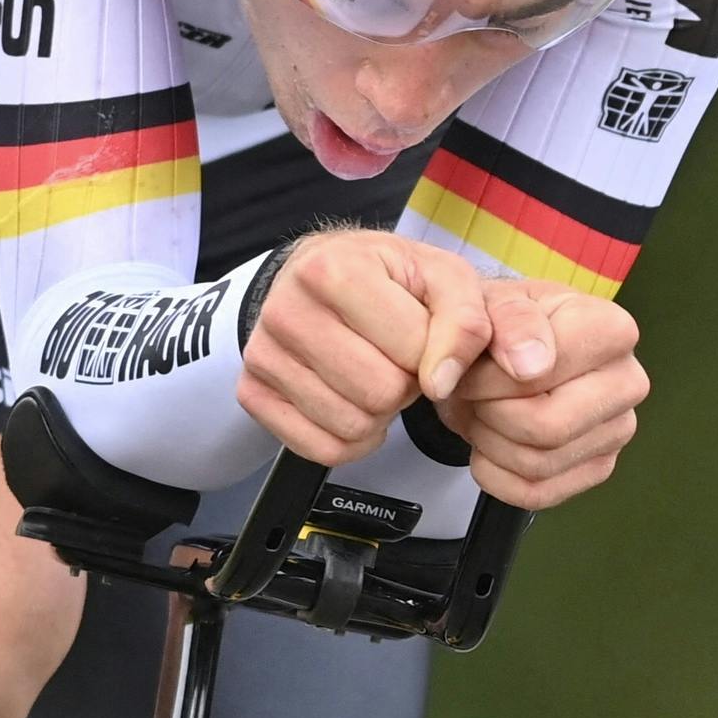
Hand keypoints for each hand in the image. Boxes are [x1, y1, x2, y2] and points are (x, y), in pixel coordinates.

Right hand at [236, 230, 491, 465]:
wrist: (320, 274)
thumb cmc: (386, 277)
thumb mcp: (443, 277)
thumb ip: (465, 322)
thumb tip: (441, 383)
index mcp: (331, 269)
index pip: (413, 351)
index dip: (431, 351)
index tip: (417, 332)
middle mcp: (285, 309)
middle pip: (379, 393)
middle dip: (404, 384)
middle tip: (395, 358)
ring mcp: (261, 354)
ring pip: (350, 425)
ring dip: (379, 412)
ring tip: (373, 373)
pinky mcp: (252, 393)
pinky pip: (321, 449)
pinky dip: (351, 440)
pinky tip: (353, 403)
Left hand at [432, 279, 649, 509]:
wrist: (496, 352)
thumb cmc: (498, 324)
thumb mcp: (491, 302)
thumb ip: (509, 320)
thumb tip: (529, 365)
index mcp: (611, 330)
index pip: (541, 377)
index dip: (488, 379)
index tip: (469, 366)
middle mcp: (628, 381)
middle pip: (546, 428)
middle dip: (489, 413)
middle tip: (471, 392)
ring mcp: (618, 429)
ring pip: (538, 464)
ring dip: (488, 442)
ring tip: (482, 410)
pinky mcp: (599, 467)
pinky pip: (537, 493)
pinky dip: (496, 475)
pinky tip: (490, 442)